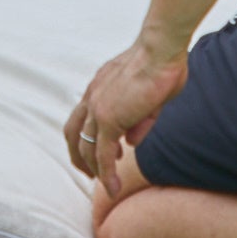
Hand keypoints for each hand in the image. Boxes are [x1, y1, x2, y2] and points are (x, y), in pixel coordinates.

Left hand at [64, 40, 188, 186]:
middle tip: (90, 173)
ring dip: (94, 169)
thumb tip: (130, 142)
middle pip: (73, 132)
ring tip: (107, 185)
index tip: (105, 151)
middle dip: (79, 156)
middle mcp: (92, 96)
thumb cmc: (163, 64)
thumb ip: (140, 120)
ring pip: (86, 148)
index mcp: (99, 86)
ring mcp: (97, 108)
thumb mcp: (150, 97)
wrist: (161, 49)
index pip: (84, 116)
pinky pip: (103, 154)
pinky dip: (107, 173)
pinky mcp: (109, 119)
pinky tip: (114, 187)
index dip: (89, 136)